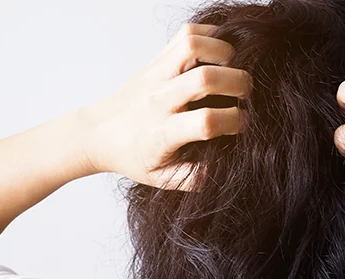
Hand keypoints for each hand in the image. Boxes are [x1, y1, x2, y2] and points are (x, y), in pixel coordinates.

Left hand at [80, 23, 252, 188]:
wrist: (98, 133)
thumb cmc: (135, 157)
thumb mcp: (163, 179)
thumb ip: (195, 177)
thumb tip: (223, 165)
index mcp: (162, 133)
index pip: (206, 122)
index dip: (235, 121)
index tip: (243, 124)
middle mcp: (160, 100)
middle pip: (205, 79)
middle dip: (238, 83)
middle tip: (246, 93)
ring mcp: (158, 75)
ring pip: (194, 46)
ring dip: (224, 53)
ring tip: (232, 68)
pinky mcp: (158, 59)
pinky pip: (187, 33)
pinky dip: (210, 35)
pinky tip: (219, 53)